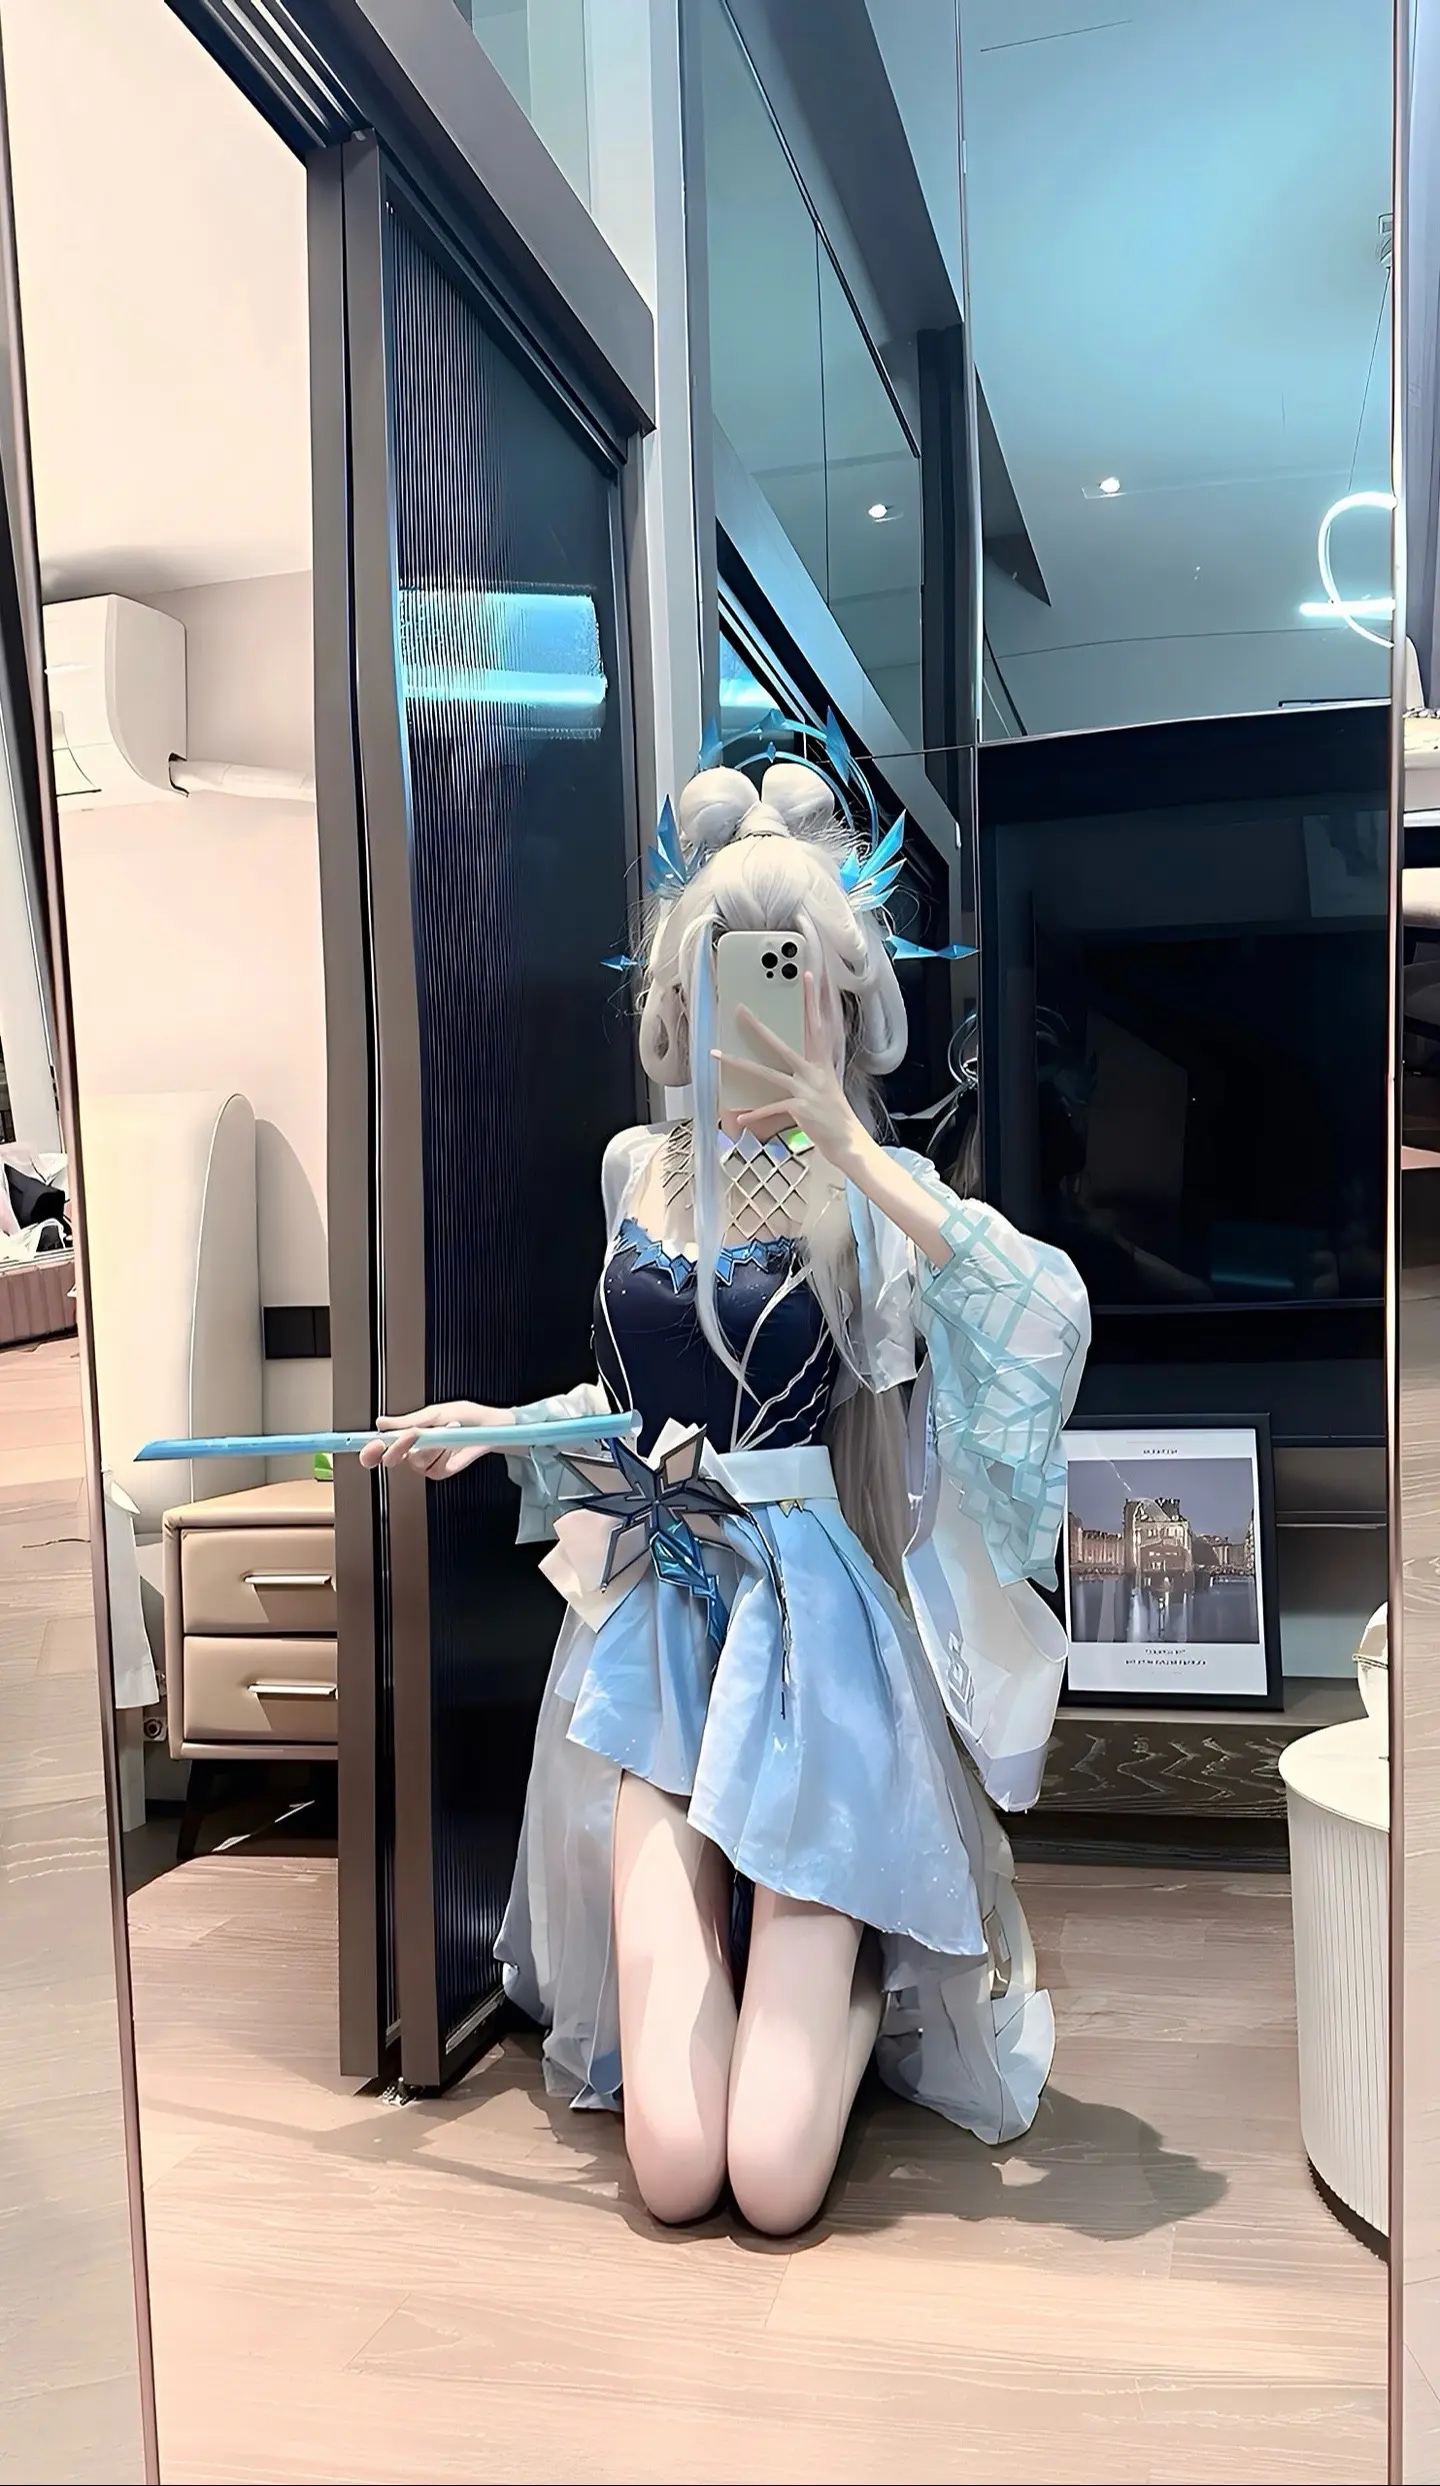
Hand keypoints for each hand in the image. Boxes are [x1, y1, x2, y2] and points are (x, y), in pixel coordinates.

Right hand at [359, 1399, 514, 1479]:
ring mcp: (425, 1464)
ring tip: (448, 1428)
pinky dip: (444, 1453)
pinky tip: (453, 1443)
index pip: (380, 1447)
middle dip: (398, 1448)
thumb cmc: (464, 1416)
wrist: (488, 1426)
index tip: (373, 1444)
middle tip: (412, 1435)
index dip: (371, 1449)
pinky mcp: (439, 1472)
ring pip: (415, 1461)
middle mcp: (412, 1451)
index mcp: (406, 1435)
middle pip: (391, 1459)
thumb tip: (381, 1423)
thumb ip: (407, 1422)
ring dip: (432, 1444)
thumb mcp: (434, 1414)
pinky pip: (433, 1468)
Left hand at [713, 972, 867, 1171]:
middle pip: (782, 1043)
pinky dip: (755, 1114)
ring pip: (767, 1072)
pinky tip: (740, 1118)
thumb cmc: (834, 1113)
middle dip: (758, 1026)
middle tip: (740, 1009)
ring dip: (739, 1064)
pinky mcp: (800, 1107)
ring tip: (718, 1054)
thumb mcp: (826, 1084)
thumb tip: (794, 1059)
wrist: (848, 1141)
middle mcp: (814, 1072)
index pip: (816, 1024)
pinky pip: (771, 1107)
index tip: (807, 975)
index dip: (812, 999)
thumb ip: (811, 1069)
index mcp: (821, 1062)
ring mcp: (806, 1089)